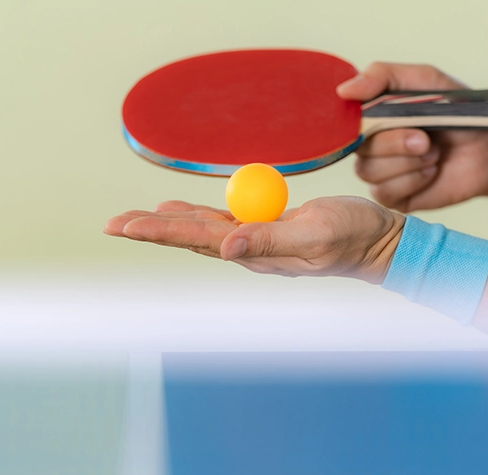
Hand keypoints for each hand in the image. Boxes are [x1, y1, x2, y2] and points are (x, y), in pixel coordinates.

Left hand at [104, 196, 404, 283]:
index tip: (124, 226)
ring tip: (133, 219)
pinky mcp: (266, 226)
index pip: (196, 240)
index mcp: (255, 252)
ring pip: (200, 228)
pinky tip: (178, 208)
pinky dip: (194, 213)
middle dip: (150, 228)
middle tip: (111, 224)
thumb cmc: (353, 238)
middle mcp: (248, 248)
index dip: (158, 231)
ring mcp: (256, 238)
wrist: (376, 239)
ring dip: (166, 222)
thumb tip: (226, 247)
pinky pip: (221, 219)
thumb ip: (271, 241)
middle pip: (188, 235)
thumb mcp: (315, 237)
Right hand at [337, 63, 487, 211]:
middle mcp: (371, 144)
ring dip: (407, 162)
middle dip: (394, 142)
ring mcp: (381, 172)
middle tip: (425, 138)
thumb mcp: (425, 81)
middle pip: (357, 147)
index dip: (355, 120)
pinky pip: (385, 192)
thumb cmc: (460, 112)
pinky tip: (432, 171)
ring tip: (434, 153)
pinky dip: (413, 180)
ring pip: (368, 171)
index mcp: (372, 115)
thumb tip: (343, 90)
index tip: (376, 116)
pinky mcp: (394, 196)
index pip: (343, 118)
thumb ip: (382, 77)